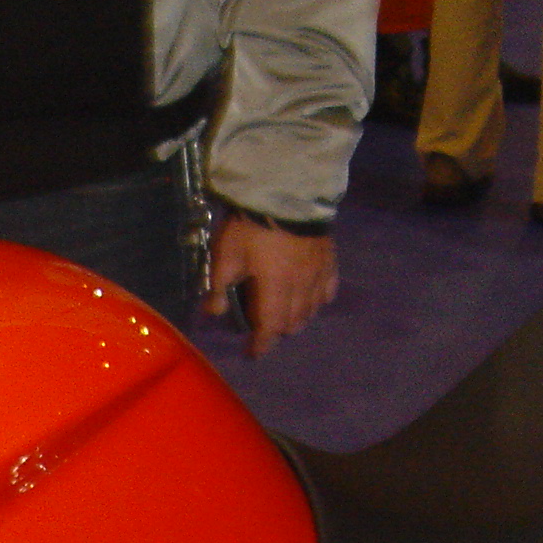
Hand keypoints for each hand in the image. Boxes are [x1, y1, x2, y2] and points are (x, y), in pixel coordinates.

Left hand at [205, 215, 336, 357]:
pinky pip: (328, 289)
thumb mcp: (226, 254)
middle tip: (263, 329)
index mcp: (275, 288)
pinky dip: (318, 300)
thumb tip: (213, 313)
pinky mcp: (329, 258)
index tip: (252, 353)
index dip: (261, 344)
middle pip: (293, 322)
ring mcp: (318, 272)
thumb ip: (219, 286)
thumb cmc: (251, 225)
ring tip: (284, 316)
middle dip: (277, 331)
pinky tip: (311, 299)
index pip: (270, 327)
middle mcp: (301, 286)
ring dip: (298, 319)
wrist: (286, 189)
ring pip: (312, 310)